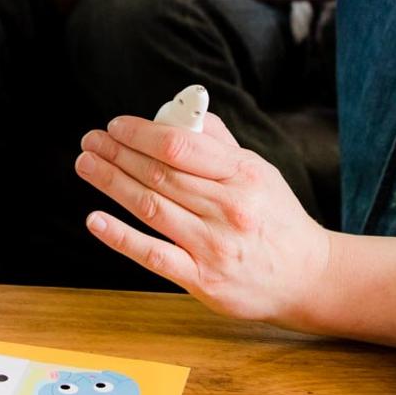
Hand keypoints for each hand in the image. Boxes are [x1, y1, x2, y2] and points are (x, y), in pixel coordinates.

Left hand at [74, 112, 335, 327]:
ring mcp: (214, 245)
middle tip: (90, 141)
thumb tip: (180, 114)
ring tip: (87, 165)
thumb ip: (220, 145)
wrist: (308, 277)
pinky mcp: (204, 280)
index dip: (141, 133)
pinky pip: (155, 255)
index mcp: (242, 174)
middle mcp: (228, 208)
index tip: (116, 126)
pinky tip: (96, 220)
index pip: (181, 145)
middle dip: (118, 153)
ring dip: (112, 183)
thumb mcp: (260, 172)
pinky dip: (121, 237)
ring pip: (152, 207)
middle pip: (160, 174)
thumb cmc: (278, 219)